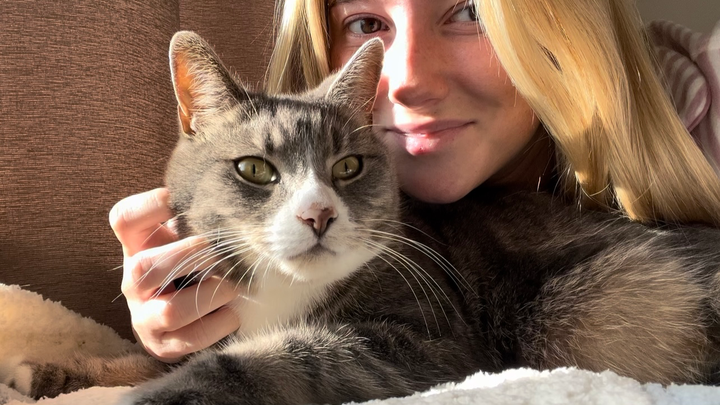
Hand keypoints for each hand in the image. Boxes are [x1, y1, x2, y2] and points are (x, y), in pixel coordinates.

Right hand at [110, 188, 240, 361]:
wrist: (185, 320)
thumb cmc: (192, 268)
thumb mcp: (188, 239)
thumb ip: (197, 220)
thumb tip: (232, 203)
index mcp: (137, 246)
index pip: (124, 218)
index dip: (150, 205)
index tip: (179, 200)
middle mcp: (133, 282)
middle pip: (145, 266)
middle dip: (189, 257)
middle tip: (220, 253)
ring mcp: (144, 318)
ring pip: (171, 310)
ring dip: (212, 295)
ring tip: (232, 288)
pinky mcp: (162, 346)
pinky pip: (192, 339)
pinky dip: (221, 324)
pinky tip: (232, 313)